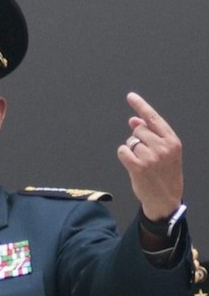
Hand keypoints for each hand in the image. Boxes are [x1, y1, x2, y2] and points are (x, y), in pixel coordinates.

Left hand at [117, 93, 183, 220]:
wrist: (165, 199)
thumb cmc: (164, 174)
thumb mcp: (165, 152)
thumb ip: (151, 135)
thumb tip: (134, 120)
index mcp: (173, 141)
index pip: (153, 119)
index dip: (141, 106)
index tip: (131, 96)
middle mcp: (163, 147)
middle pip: (138, 130)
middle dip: (137, 139)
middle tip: (146, 155)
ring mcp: (150, 156)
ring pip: (129, 141)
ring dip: (132, 150)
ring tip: (143, 162)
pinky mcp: (138, 166)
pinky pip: (122, 151)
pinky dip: (124, 156)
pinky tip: (132, 165)